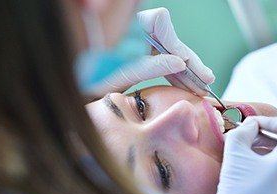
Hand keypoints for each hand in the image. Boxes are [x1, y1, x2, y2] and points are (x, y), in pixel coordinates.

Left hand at [90, 7, 214, 95]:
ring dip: (185, 71)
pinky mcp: (139, 53)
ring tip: (201, 87)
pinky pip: (160, 60)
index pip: (161, 23)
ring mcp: (139, 40)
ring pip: (168, 52)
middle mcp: (135, 29)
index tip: (187, 67)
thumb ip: (149, 66)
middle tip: (206, 81)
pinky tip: (186, 83)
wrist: (70, 80)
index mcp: (128, 24)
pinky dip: (172, 73)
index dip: (177, 45)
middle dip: (189, 64)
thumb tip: (179, 62)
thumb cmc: (86, 74)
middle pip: (170, 41)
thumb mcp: (120, 72)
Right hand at [213, 116, 276, 193]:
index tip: (253, 129)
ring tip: (244, 166)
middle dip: (264, 140)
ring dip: (266, 157)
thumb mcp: (234, 159)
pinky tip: (253, 183)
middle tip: (242, 145)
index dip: (273, 120)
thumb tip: (250, 126)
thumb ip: (241, 134)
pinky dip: (271, 174)